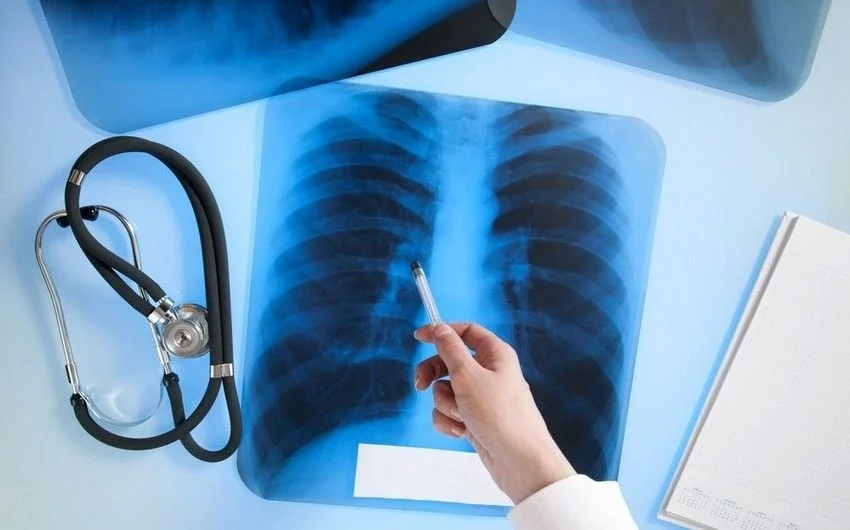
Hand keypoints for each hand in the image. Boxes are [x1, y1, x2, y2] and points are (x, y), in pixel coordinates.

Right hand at [413, 322, 575, 504]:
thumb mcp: (469, 376)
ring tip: (461, 415)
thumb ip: (450, 349)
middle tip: (420, 384)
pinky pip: (450, 413)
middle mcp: (490, 373)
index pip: (466, 332)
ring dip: (446, 404)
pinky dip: (450, 421)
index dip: (442, 332)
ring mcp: (482, 398)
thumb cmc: (500, 415)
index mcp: (495, 354)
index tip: (418, 337)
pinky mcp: (476, 420)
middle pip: (450, 361)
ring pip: (447, 390)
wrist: (519, 462)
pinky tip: (461, 432)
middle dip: (434, 374)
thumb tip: (440, 329)